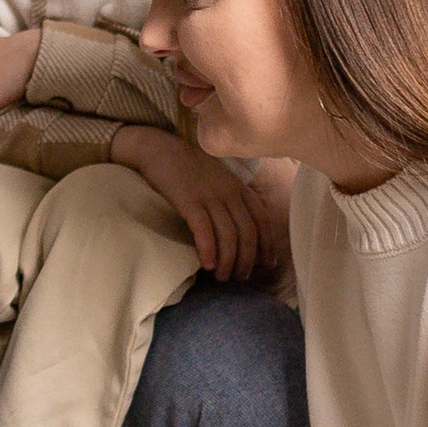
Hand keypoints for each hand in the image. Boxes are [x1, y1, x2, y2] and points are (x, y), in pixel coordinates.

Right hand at [110, 123, 274, 281]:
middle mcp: (229, 192)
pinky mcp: (189, 201)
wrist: (159, 148)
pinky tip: (206, 264)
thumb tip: (244, 229)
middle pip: (248, 232)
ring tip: (222, 277)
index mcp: (239, 187)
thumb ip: (234, 199)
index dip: (268, 245)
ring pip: (229, 235)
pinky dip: (208, 249)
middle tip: (240, 278)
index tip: (267, 265)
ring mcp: (210, 196)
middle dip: (247, 260)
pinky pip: (204, 230)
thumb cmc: (189, 168)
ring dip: (228, 261)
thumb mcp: (220, 179)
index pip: (262, 220)